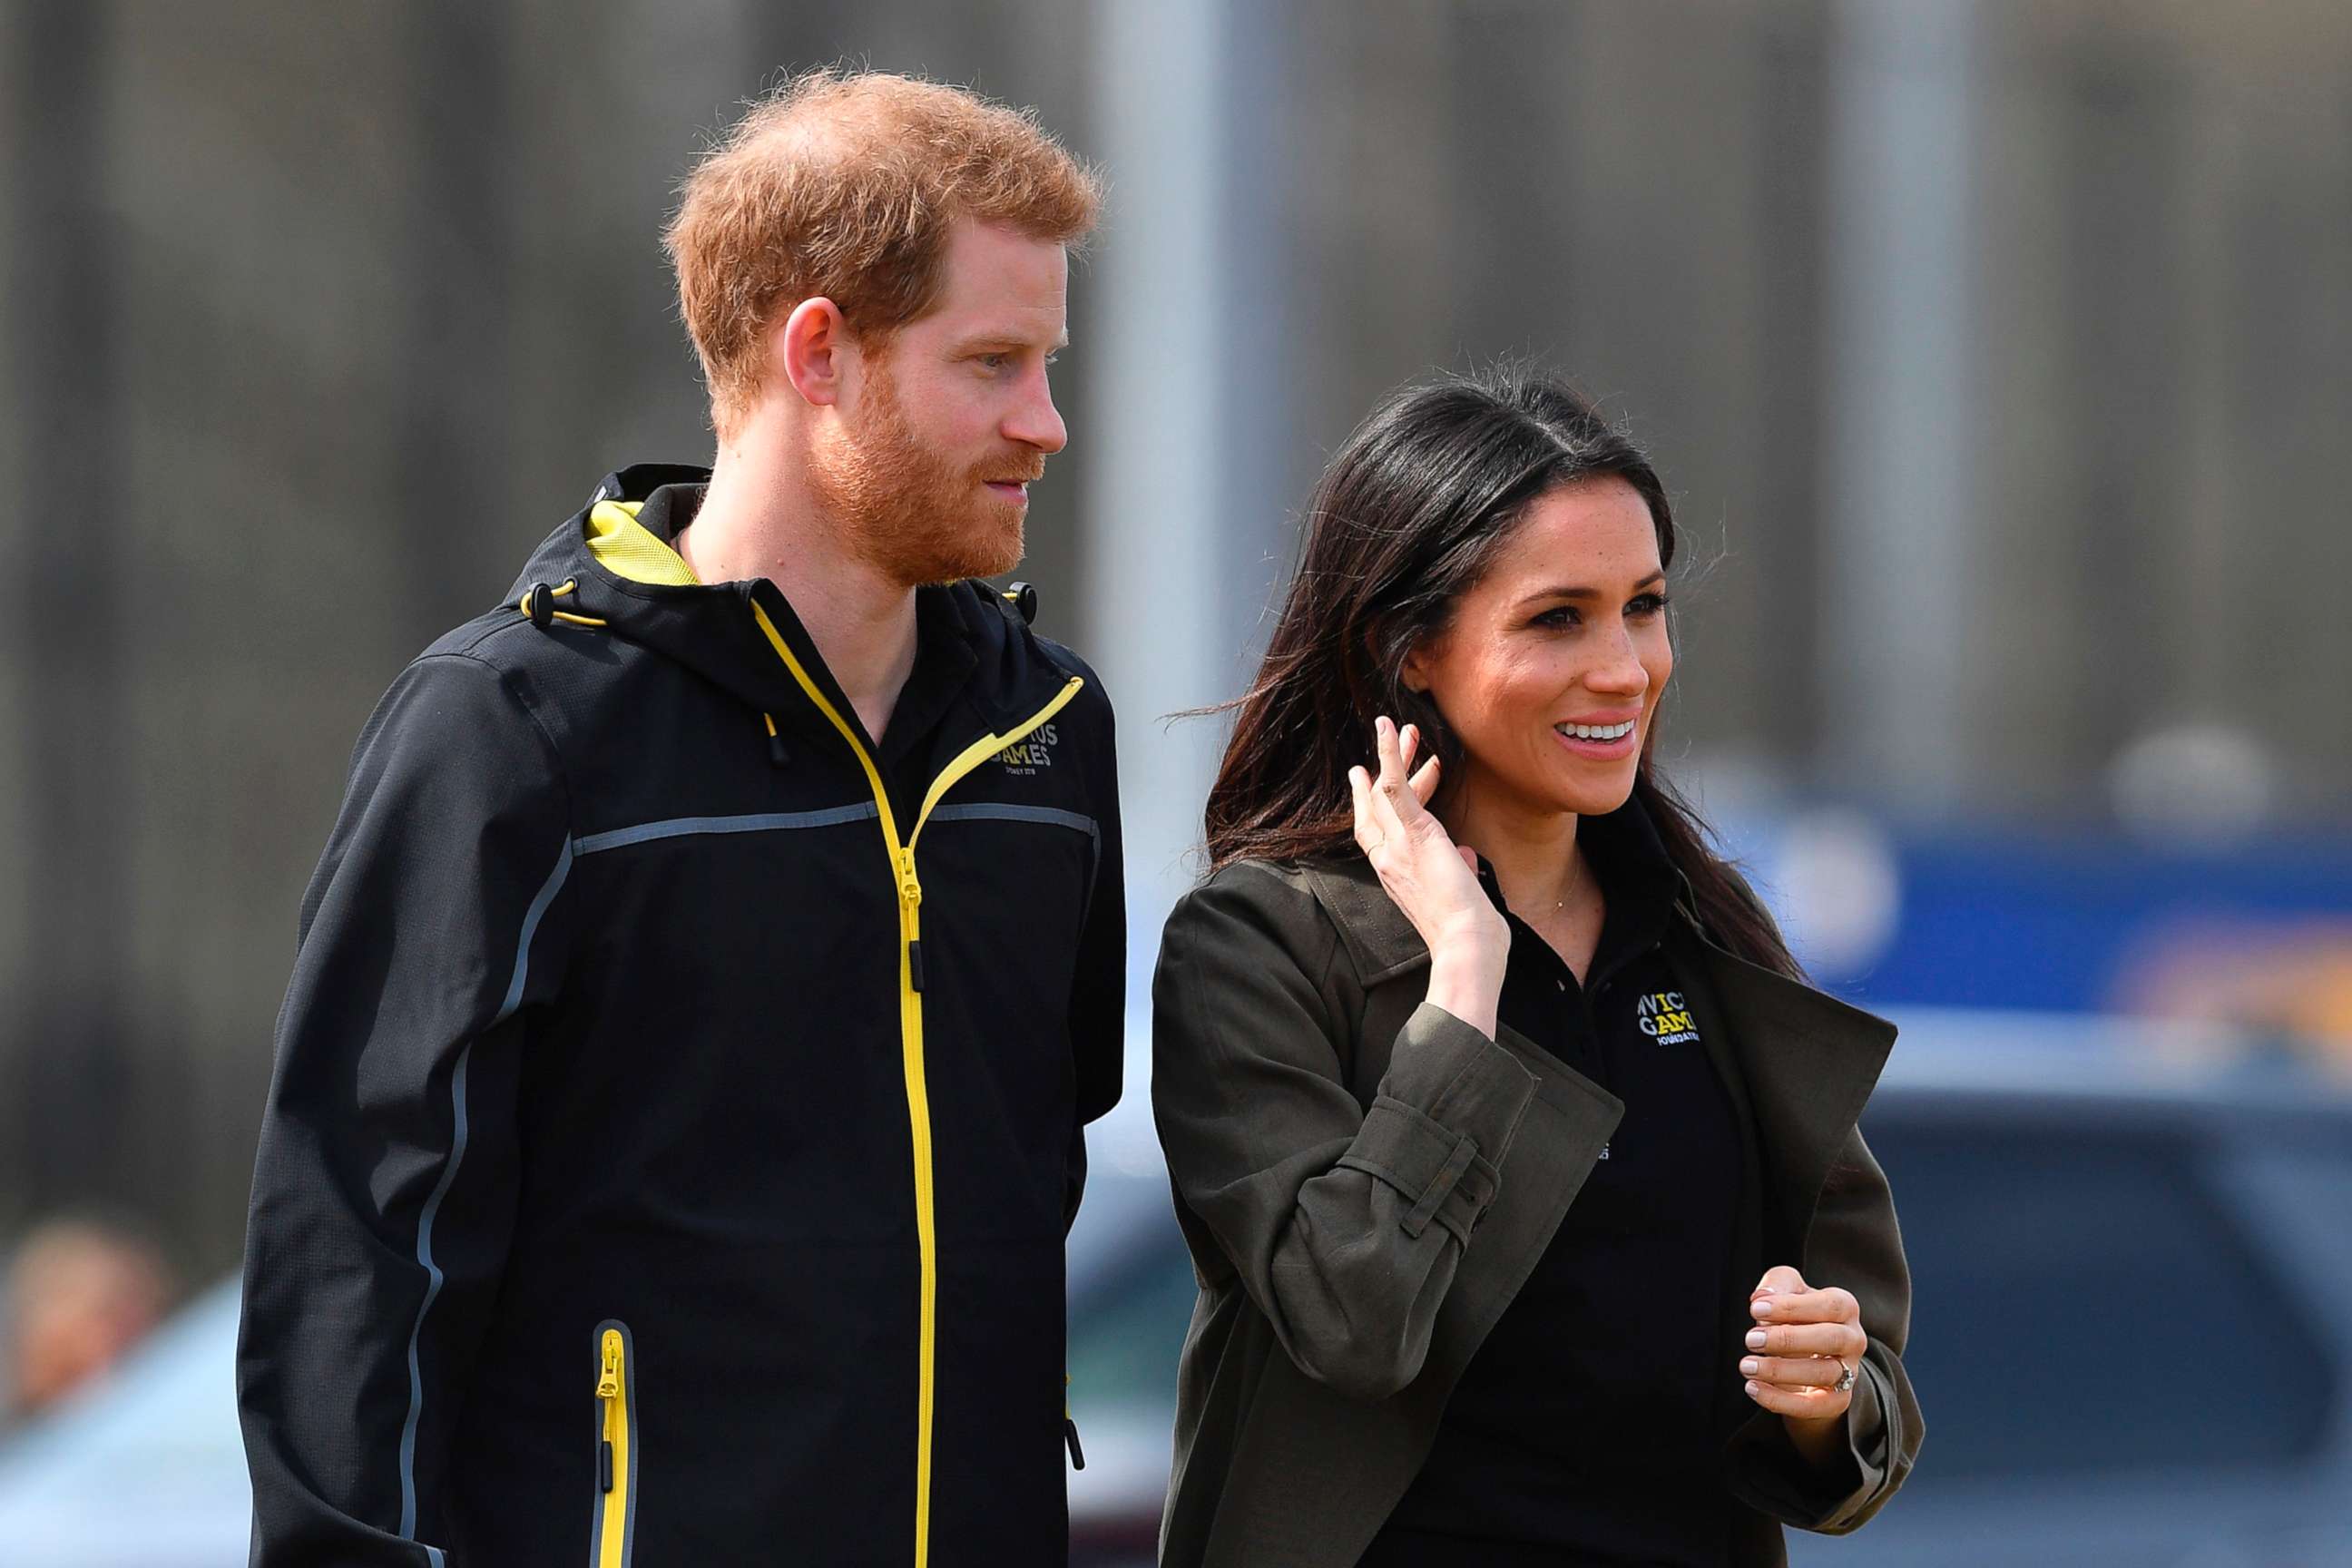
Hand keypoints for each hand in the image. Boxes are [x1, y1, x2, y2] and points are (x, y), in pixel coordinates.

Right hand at [1347, 717, 1507, 1023]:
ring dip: (1389, 755)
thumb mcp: (1463, 896)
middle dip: (1377, 774)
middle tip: (1378, 746)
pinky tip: (1389, 730)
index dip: (1369, 805)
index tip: (1367, 781)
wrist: (1467, 948)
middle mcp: (1388, 860)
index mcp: (1397, 877)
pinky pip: (1395, 787)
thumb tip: (1467, 856)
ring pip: (1384, 791)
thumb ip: (1460, 871)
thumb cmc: (1470, 936)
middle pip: (1374, 808)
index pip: (1377, 835)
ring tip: (1391, 725)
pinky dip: (1391, 755)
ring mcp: (1398, 846)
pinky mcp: (1417, 834)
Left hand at [1740, 1265, 1866, 1447]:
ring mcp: (1849, 1373)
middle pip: (1832, 1338)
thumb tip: (1762, 1298)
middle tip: (1750, 1339)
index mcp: (1845, 1307)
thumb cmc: (1795, 1314)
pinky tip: (1752, 1388)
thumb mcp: (1788, 1289)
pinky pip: (1813, 1406)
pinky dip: (1780, 1400)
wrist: (1806, 1356)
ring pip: (1823, 1373)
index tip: (1755, 1309)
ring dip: (1780, 1371)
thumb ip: (1777, 1283)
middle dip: (1788, 1339)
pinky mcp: (1836, 1401)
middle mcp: (1853, 1340)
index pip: (1828, 1305)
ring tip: (1746, 1366)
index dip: (1792, 1307)